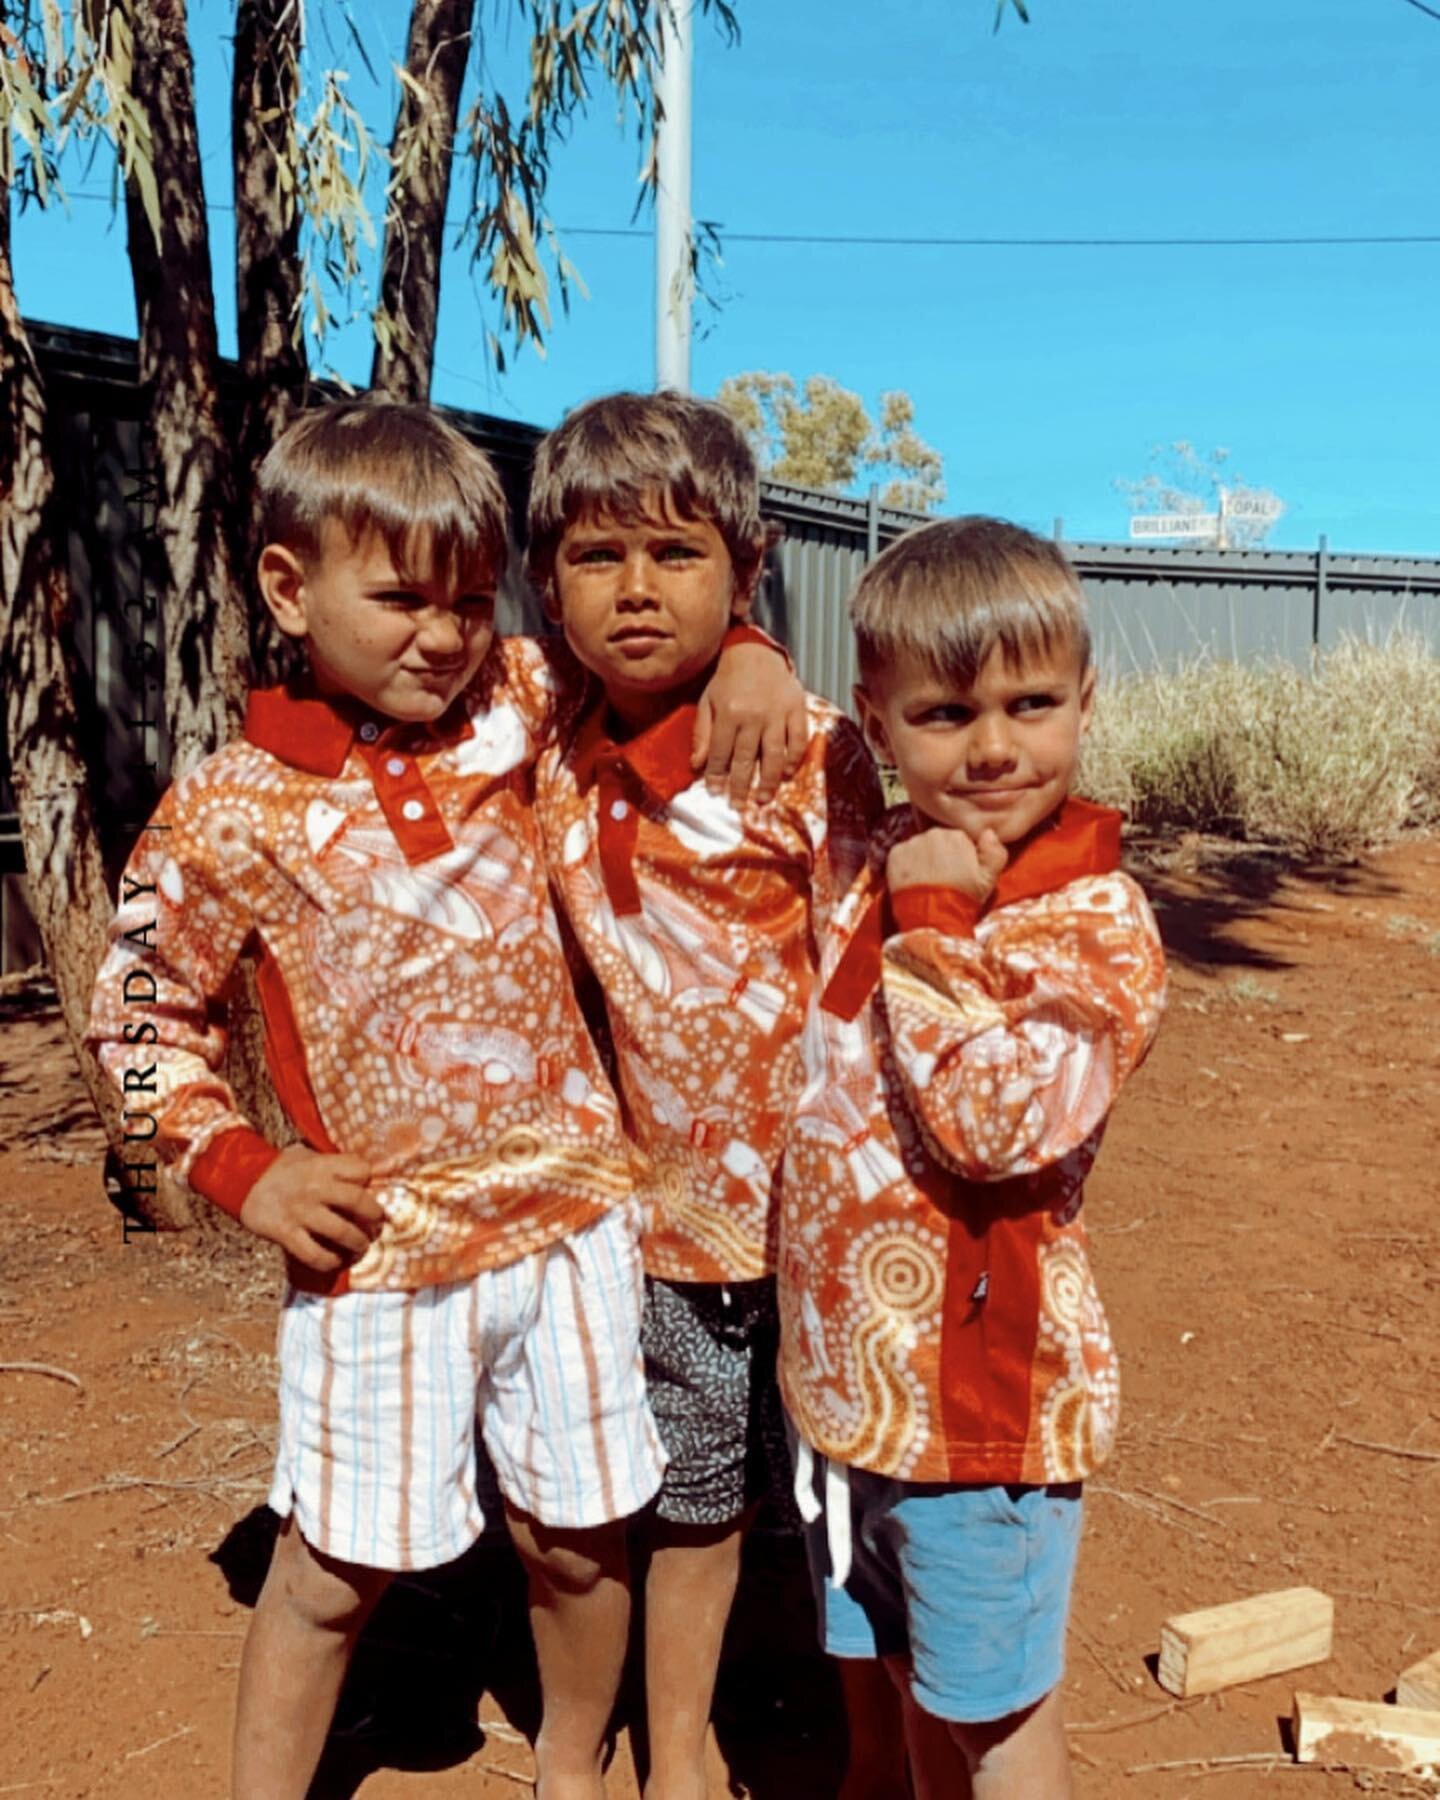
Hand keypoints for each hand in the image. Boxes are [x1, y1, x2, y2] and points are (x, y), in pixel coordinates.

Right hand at [239, 1144, 381, 1273]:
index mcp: (322, 1165)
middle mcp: (315, 1187)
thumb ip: (332, 1164)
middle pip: (359, 1201)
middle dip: (375, 1215)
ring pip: (342, 1231)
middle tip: (377, 1223)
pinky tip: (335, 1261)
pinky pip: (314, 1253)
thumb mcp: (307, 1156)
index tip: (368, 1188)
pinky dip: (329, 1261)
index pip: (361, 1170)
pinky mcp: (286, 1232)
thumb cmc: (281, 1169)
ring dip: (359, 1242)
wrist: (241, 1180)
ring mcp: (301, 1211)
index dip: (369, 1179)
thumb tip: (362, 1177)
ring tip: (362, 1245)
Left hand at [691, 640, 808, 805]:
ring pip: (775, 755)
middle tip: (737, 806)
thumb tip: (696, 765)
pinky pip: (798, 740)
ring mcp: (778, 714)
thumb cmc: (728, 680)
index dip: (717, 776)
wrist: (757, 652)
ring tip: (763, 800)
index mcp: (729, 713)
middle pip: (747, 759)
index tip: (715, 794)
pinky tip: (786, 775)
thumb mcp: (708, 702)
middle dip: (740, 787)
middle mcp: (754, 715)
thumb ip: (702, 733)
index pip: (721, 753)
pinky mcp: (797, 709)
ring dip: (768, 781)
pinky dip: (794, 760)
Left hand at [886, 826, 1008, 905]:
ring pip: (919, 846)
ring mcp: (912, 843)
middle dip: (939, 855)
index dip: (959, 856)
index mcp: (957, 835)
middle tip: (942, 877)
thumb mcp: (989, 878)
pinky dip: (905, 865)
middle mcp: (933, 834)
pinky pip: (901, 854)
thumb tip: (989, 832)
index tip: (958, 871)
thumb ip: (995, 852)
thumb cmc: (963, 898)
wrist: (933, 918)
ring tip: (927, 880)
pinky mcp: (895, 855)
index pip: (957, 839)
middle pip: (937, 840)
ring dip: (922, 859)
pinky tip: (913, 880)